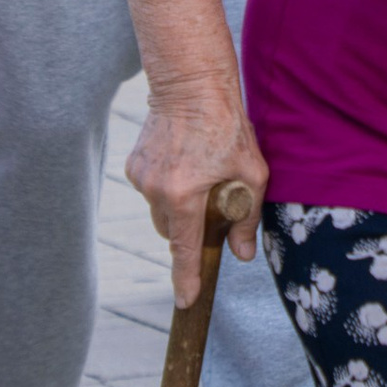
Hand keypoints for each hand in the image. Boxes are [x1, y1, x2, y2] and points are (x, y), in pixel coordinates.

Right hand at [126, 80, 267, 307]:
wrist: (191, 84)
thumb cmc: (228, 125)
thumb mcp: (252, 172)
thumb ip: (247, 216)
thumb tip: (241, 254)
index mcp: (184, 195)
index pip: (184, 249)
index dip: (186, 278)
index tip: (185, 302)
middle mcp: (156, 191)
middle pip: (172, 232)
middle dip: (190, 230)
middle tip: (213, 206)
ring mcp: (140, 177)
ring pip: (161, 212)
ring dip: (179, 207)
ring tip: (201, 174)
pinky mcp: (133, 165)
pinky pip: (152, 191)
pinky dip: (168, 188)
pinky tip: (185, 162)